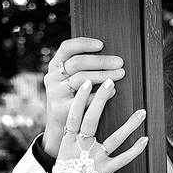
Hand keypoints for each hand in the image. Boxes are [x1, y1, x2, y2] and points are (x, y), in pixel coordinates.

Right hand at [42, 37, 125, 156]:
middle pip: (77, 63)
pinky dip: (101, 94)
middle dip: (101, 61)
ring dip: (104, 75)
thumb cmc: (73, 99)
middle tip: (120, 63)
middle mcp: (52, 78)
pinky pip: (84, 99)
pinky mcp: (62, 109)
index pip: (66, 48)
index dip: (84, 43)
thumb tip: (110, 56)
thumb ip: (82, 68)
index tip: (102, 44)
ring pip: (82, 79)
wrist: (61, 129)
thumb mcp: (70, 81)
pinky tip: (113, 91)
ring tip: (120, 74)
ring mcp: (55, 94)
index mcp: (54, 67)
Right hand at [58, 79, 147, 172]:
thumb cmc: (67, 172)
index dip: (80, 99)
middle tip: (109, 82)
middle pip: (91, 120)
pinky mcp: (106, 171)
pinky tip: (146, 139)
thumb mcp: (64, 152)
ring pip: (114, 139)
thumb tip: (79, 112)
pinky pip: (123, 159)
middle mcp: (81, 148)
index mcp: (69, 141)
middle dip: (100, 100)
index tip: (87, 81)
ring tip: (142, 111)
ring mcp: (95, 160)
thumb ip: (73, 134)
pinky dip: (135, 150)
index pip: (73, 116)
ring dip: (129, 125)